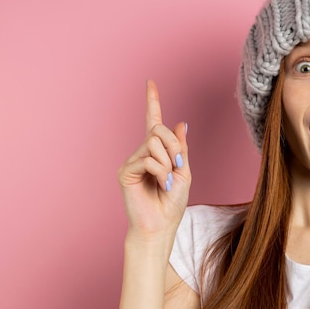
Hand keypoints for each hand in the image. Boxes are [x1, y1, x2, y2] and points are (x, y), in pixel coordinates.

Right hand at [117, 80, 190, 240]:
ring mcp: (132, 161)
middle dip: (174, 147)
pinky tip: (160, 184)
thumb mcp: (184, 171)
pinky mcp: (125, 172)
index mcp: (158, 152)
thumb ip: (181, 148)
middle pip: (158, 130)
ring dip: (168, 162)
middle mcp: (142, 152)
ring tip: (167, 180)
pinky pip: (147, 160)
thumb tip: (179, 122)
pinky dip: (160, 172)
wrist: (161, 225)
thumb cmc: (172, 202)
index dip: (152, 101)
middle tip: (178, 167)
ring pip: (153, 144)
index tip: (150, 83)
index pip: (154, 122)